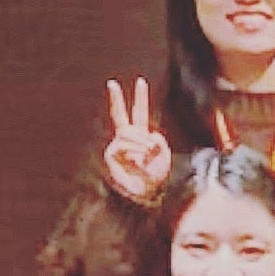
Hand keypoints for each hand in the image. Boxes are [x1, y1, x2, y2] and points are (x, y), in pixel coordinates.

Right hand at [100, 78, 171, 203]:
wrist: (147, 194)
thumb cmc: (156, 177)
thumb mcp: (163, 157)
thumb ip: (160, 143)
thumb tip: (149, 135)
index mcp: (141, 136)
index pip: (140, 113)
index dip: (140, 98)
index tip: (141, 81)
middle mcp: (127, 139)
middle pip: (120, 115)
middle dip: (116, 99)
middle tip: (111, 82)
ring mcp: (118, 146)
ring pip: (127, 133)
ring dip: (139, 142)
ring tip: (147, 153)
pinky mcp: (111, 155)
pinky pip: (122, 145)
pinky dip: (133, 150)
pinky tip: (137, 159)